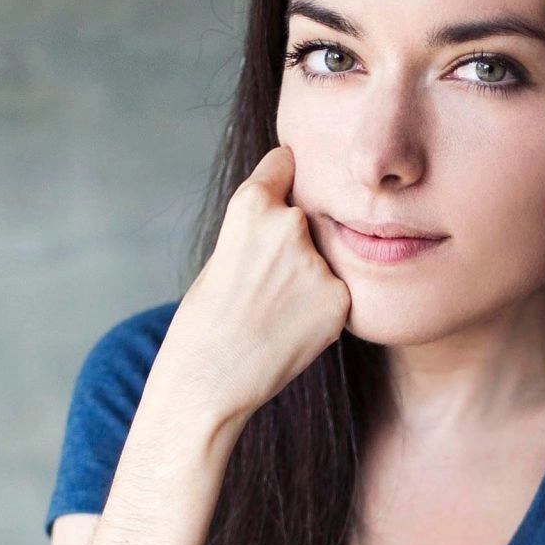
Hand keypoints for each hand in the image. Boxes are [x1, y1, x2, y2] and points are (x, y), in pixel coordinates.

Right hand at [153, 144, 350, 432]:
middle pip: (308, 217)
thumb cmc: (205, 321)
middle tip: (266, 283)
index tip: (285, 186)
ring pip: (325, 258)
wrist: (209, 381)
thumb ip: (262, 228)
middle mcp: (290, 224)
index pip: (285, 163)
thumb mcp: (223, 252)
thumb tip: (300, 218)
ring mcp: (318, 262)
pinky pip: (337, 293)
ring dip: (310, 278)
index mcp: (251, 204)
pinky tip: (291, 330)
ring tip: (275, 313)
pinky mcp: (339, 298)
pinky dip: (321, 309)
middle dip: (297, 239)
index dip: (282, 180)